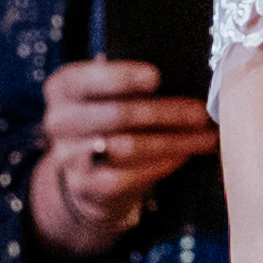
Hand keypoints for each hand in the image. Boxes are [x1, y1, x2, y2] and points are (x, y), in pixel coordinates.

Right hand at [27, 59, 217, 258]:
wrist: (87, 173)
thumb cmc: (109, 121)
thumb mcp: (108, 95)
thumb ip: (132, 83)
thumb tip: (185, 76)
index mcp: (63, 87)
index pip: (89, 78)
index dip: (123, 77)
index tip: (156, 77)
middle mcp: (58, 121)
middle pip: (117, 114)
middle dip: (166, 113)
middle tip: (202, 112)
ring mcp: (68, 157)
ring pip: (128, 147)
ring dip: (174, 141)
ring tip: (205, 136)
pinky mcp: (85, 187)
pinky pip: (129, 176)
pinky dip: (161, 164)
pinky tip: (183, 155)